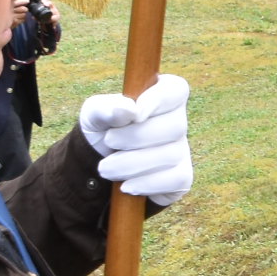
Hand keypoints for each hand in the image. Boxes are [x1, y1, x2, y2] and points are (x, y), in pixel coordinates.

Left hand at [81, 74, 193, 206]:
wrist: (101, 165)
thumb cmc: (102, 130)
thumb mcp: (93, 115)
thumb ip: (105, 108)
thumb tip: (129, 110)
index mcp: (161, 95)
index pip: (176, 89)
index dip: (160, 100)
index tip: (135, 114)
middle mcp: (178, 121)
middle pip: (175, 126)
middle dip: (136, 137)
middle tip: (108, 142)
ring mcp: (182, 150)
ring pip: (170, 155)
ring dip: (132, 164)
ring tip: (105, 168)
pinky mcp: (182, 177)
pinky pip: (175, 179)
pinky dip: (146, 184)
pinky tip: (126, 186)